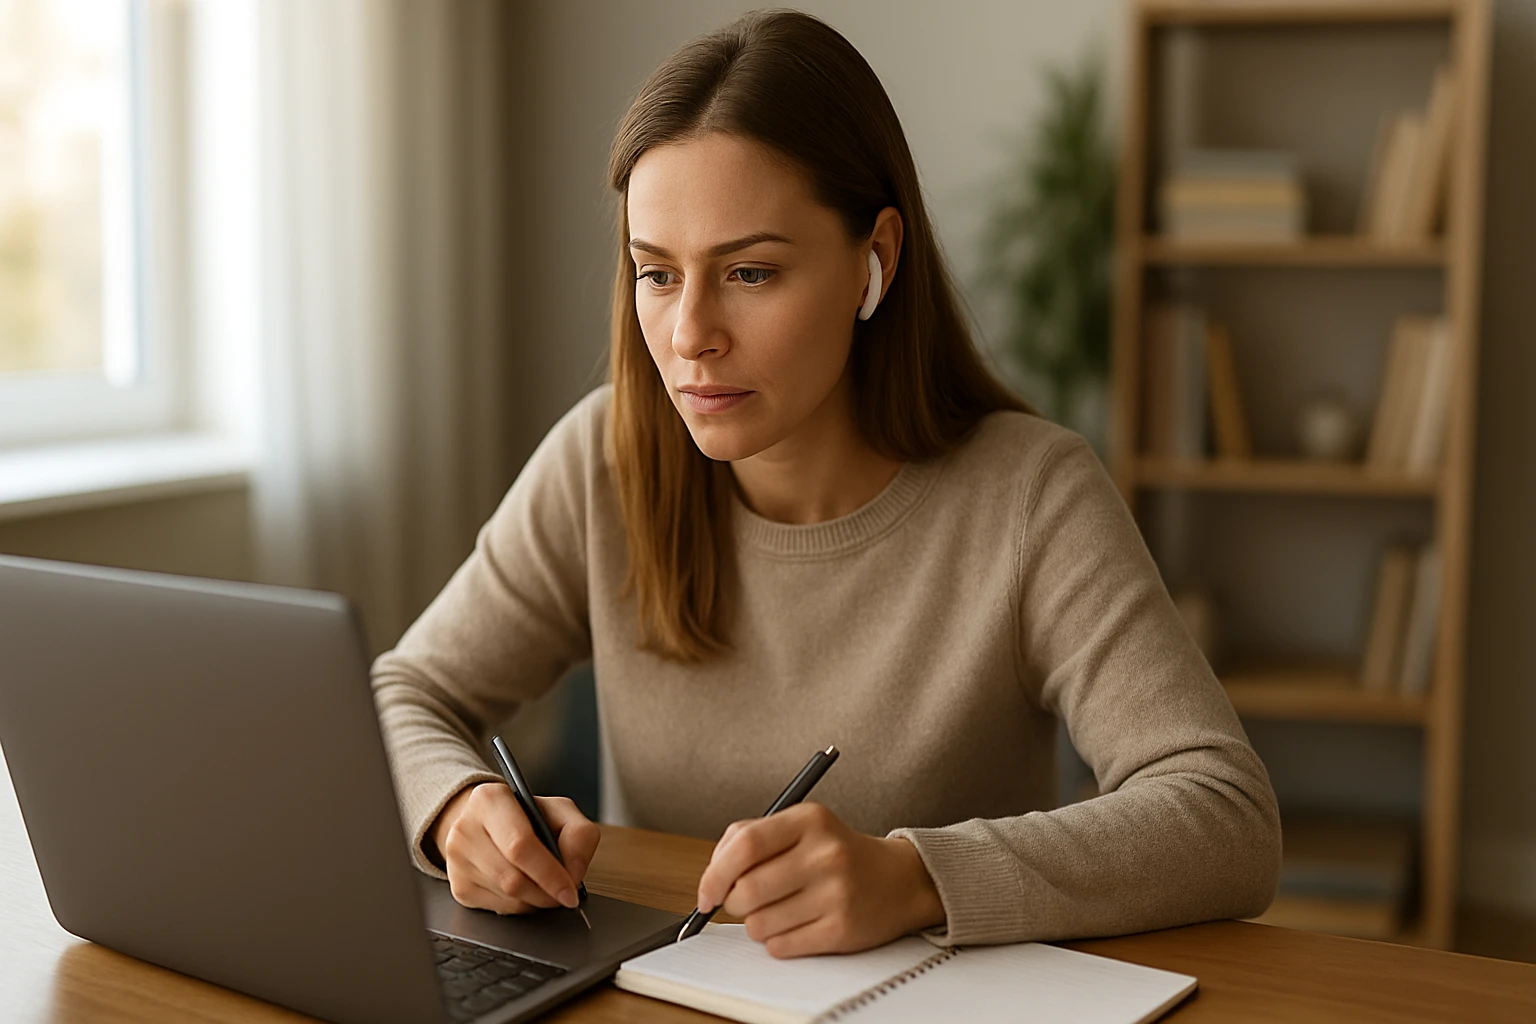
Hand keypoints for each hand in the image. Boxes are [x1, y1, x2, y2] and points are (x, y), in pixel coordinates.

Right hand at [430, 782, 599, 913]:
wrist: (487, 823)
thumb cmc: (525, 817)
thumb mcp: (560, 811)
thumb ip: (579, 834)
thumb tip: (573, 872)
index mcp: (490, 799)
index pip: (520, 845)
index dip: (549, 873)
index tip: (570, 891)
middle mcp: (466, 828)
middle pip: (512, 878)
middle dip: (546, 892)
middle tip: (564, 894)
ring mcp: (457, 860)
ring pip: (507, 897)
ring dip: (536, 900)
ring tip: (546, 885)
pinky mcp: (458, 887)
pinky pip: (499, 908)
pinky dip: (521, 905)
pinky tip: (526, 888)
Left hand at [694, 802, 944, 957]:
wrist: (899, 880)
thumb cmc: (837, 853)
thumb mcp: (802, 827)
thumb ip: (752, 838)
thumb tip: (711, 878)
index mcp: (809, 819)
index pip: (745, 845)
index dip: (715, 873)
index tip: (707, 892)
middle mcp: (825, 854)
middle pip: (747, 890)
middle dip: (733, 903)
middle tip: (742, 901)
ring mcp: (836, 893)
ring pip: (759, 924)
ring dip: (755, 923)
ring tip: (778, 911)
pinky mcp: (842, 930)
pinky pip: (780, 946)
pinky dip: (776, 941)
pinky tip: (795, 925)